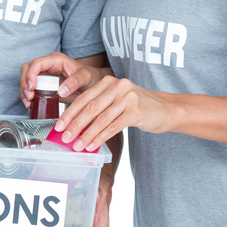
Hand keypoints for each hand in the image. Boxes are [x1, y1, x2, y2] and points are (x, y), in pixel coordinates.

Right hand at [20, 52, 107, 108]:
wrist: (93, 85)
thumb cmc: (90, 77)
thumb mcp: (86, 77)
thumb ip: (75, 82)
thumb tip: (61, 90)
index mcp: (56, 60)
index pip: (37, 63)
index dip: (31, 74)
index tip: (32, 87)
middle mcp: (47, 66)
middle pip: (27, 69)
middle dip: (25, 83)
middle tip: (29, 97)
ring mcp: (44, 75)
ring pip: (26, 79)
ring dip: (24, 91)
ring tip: (29, 103)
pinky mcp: (43, 85)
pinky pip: (30, 89)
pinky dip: (27, 97)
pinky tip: (31, 105)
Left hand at [54, 76, 171, 152]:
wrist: (167, 109)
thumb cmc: (138, 106)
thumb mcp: (117, 100)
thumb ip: (99, 106)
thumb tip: (76, 124)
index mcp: (108, 81)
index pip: (84, 98)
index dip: (69, 112)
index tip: (59, 125)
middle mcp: (117, 86)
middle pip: (90, 108)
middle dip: (75, 124)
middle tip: (64, 137)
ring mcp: (127, 98)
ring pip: (100, 119)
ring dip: (86, 135)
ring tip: (77, 145)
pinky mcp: (136, 111)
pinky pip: (113, 127)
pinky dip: (100, 137)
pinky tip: (92, 145)